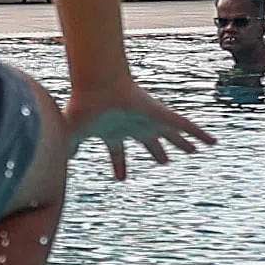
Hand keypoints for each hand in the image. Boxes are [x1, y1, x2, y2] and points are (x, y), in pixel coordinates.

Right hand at [63, 74, 212, 179]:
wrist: (97, 86)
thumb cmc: (83, 108)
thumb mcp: (72, 136)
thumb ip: (66, 150)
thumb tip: (52, 168)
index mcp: (113, 133)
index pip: (117, 153)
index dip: (120, 165)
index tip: (121, 178)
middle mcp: (133, 126)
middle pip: (149, 142)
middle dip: (157, 152)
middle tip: (164, 162)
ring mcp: (149, 120)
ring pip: (171, 135)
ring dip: (182, 144)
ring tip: (194, 151)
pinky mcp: (162, 114)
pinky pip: (187, 126)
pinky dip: (200, 134)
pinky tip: (213, 142)